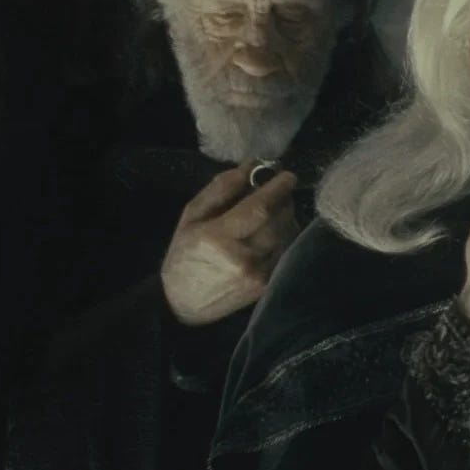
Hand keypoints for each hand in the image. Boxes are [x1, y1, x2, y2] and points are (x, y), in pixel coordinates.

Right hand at [161, 167, 300, 325]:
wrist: (182, 303)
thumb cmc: (185, 254)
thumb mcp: (191, 216)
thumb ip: (220, 189)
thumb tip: (250, 166)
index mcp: (218, 237)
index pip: (259, 208)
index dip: (278, 189)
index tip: (287, 175)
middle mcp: (242, 257)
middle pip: (279, 221)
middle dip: (284, 201)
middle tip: (279, 191)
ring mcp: (257, 275)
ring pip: (287, 236)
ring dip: (286, 218)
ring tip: (273, 212)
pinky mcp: (266, 286)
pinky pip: (286, 252)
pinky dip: (284, 238)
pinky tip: (271, 233)